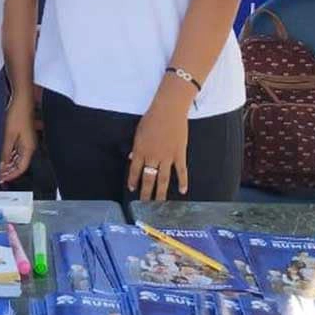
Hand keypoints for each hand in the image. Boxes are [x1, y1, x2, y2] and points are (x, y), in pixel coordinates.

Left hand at [0, 93, 35, 182]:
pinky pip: (16, 148)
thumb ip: (5, 152)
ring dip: (8, 162)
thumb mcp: (8, 135)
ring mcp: (26, 139)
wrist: (21, 98)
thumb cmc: (18, 114)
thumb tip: (1, 165)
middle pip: (20, 163)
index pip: (21, 168)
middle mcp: (29, 145)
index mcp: (29, 148)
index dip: (11, 175)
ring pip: (17, 156)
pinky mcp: (21, 133)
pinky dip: (8, 153)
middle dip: (9, 170)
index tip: (1, 179)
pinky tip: (0, 154)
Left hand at [127, 81, 191, 200]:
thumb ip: (136, 147)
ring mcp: (167, 157)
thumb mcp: (139, 132)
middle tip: (144, 204)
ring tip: (159, 205)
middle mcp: (152, 156)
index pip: (134, 170)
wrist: (169, 109)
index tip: (132, 189)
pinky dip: (183, 182)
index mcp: (140, 150)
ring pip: (163, 179)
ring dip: (160, 193)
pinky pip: (181, 171)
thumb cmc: (152, 118)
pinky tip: (183, 191)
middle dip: (145, 193)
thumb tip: (131, 157)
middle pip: (148, 178)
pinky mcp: (179, 154)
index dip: (133, 181)